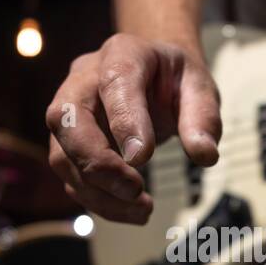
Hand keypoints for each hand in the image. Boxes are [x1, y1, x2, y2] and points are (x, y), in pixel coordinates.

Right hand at [45, 34, 221, 223]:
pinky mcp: (68, 143)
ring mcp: (69, 111)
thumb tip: (204, 154)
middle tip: (135, 190)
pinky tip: (130, 209)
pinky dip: (98, 201)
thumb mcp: (199, 87)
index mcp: (122, 54)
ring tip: (142, 209)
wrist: (153, 75)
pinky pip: (70, 176)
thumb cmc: (173, 80)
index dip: (123, 121)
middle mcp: (84, 79)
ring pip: (61, 155)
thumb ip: (204, 117)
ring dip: (97, 192)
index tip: (143, 160)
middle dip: (97, 163)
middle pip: (66, 118)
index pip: (114, 82)